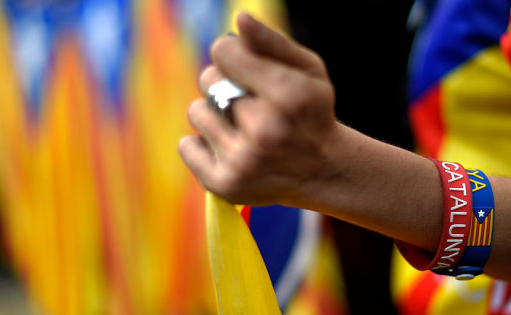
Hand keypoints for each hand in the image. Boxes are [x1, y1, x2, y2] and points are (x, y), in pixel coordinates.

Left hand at [179, 13, 337, 205]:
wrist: (324, 170)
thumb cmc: (311, 112)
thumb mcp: (308, 71)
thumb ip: (272, 43)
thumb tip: (239, 19)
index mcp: (287, 94)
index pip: (223, 52)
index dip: (233, 54)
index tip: (245, 64)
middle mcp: (264, 129)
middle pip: (208, 79)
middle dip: (225, 84)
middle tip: (251, 101)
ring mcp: (243, 160)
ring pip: (196, 111)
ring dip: (214, 114)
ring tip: (242, 127)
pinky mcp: (225, 183)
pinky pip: (186, 145)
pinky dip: (201, 144)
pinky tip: (229, 148)